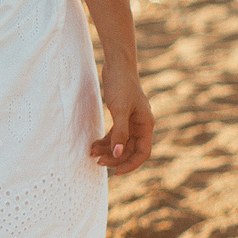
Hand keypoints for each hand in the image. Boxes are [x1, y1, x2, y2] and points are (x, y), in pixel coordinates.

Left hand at [91, 61, 153, 175]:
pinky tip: (93, 145)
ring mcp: (132, 121)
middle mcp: (141, 125)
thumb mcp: (120, 110)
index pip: (142, 153)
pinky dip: (105, 141)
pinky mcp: (122, 117)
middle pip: (130, 150)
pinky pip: (115, 135)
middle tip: (96, 161)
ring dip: (107, 150)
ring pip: (120, 143)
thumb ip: (119, 133)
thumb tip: (117, 154)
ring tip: (91, 153)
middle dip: (114, 158)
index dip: (130, 164)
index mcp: (146, 125)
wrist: (117, 65)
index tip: (115, 172)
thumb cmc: (121, 85)